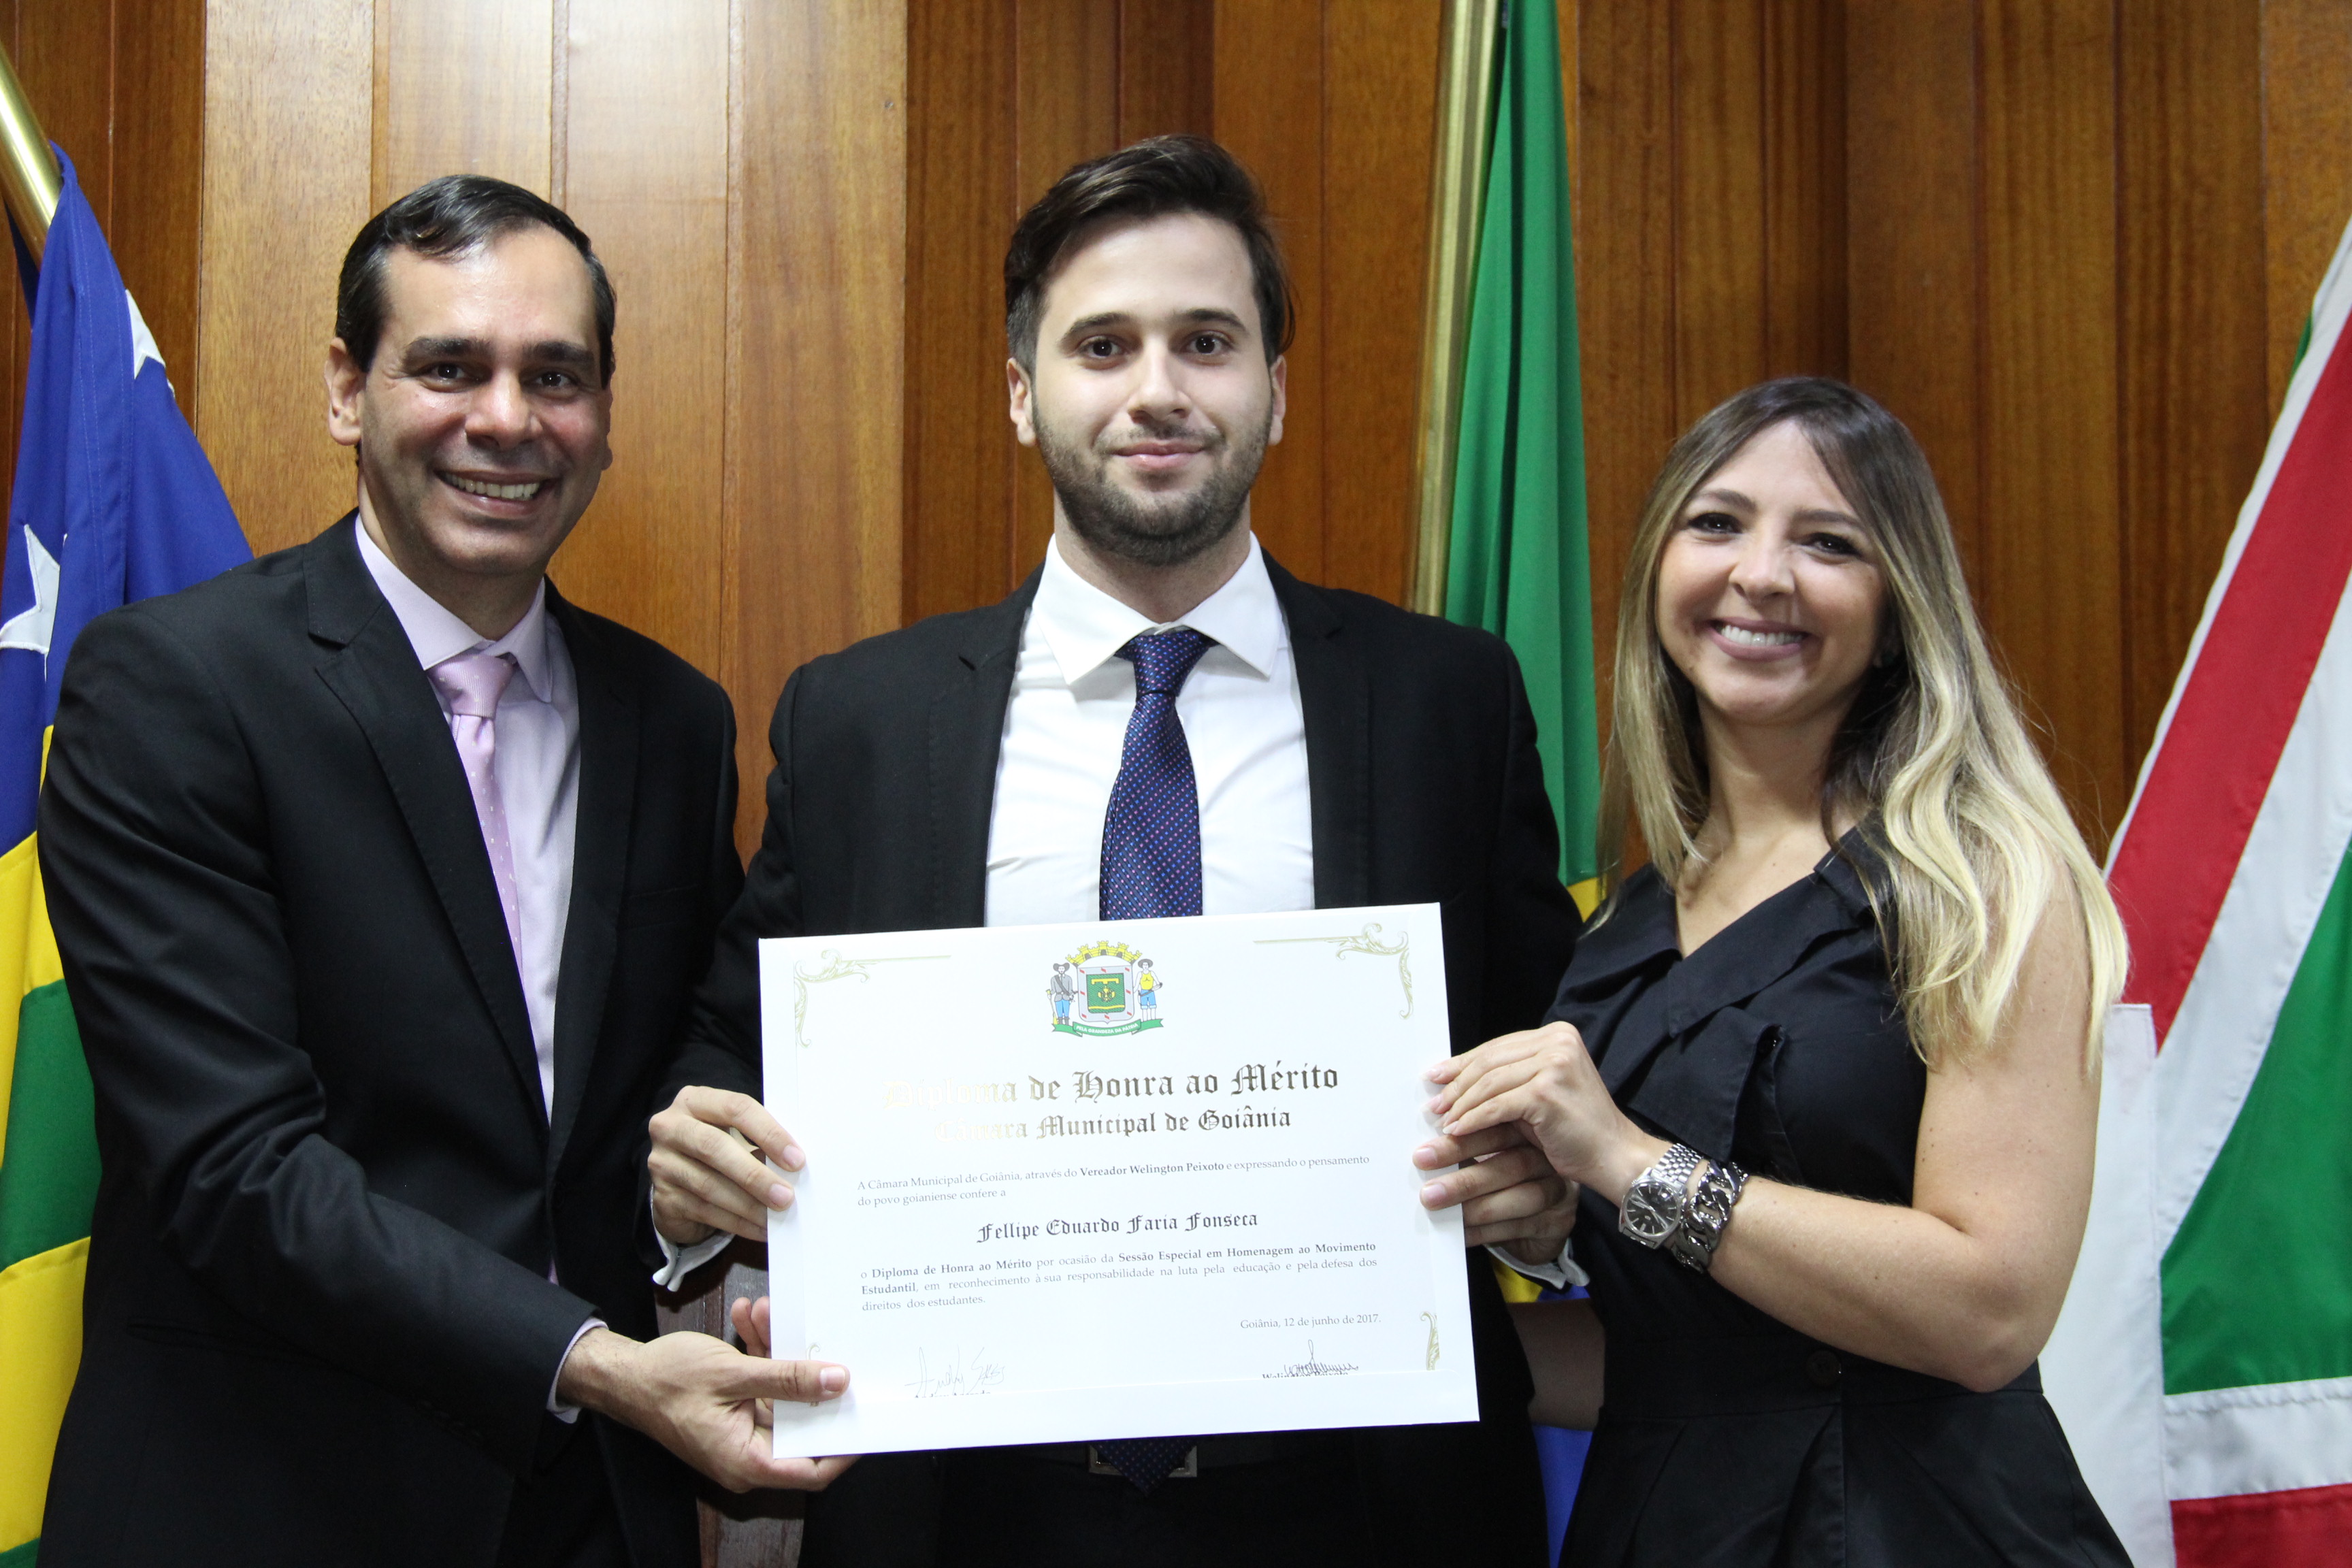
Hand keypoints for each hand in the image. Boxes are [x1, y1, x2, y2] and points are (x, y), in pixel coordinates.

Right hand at [557, 1325, 856, 1492]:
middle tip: (821, 1338)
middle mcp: (748, 1450)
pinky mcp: (736, 1406)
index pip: (812, 1469)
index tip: (867, 1412)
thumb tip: (837, 1383)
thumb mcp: (733, 1374)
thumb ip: (788, 1379)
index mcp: (747, 1460)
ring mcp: (742, 1427)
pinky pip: (761, 1381)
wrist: (621, 1373)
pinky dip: (760, 1350)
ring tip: (769, 1312)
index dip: (845, 1445)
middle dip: (807, 1374)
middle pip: (800, 1421)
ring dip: (777, 1350)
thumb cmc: (664, 1381)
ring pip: (780, 1392)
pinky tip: (752, 1316)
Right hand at [649, 1086, 802, 1245]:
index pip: (735, 1108)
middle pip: (714, 1147)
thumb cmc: (717, 1149)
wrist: (676, 1179)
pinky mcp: (662, 1197)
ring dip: (749, 1205)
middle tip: (786, 1196)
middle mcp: (671, 1127)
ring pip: (709, 1186)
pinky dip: (738, 1223)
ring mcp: (662, 1163)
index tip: (796, 1159)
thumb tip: (795, 1165)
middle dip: (754, 1174)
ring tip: (777, 1215)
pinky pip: (705, 1212)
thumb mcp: (733, 1133)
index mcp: (695, 1100)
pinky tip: (760, 1228)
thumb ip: (758, 1140)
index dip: (768, 1133)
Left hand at [1412, 1122, 1577, 1258]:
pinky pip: (1521, 1228)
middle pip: (1512, 1165)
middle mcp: (1548, 1160)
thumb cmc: (1505, 1179)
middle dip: (1466, 1180)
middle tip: (1428, 1191)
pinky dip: (1486, 1232)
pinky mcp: (1556, 1223)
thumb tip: (1423, 1150)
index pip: (1499, 1132)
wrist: (1541, 1219)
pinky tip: (1461, 1234)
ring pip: (1522, 1198)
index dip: (1463, 1141)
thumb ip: (1464, 1146)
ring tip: (1444, 1214)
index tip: (1425, 1154)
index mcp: (1530, 1133)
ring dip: (1476, 1207)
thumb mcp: (1489, 1157)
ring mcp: (1558, 1192)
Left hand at [1420, 1022, 1664, 1203]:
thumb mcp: (1540, 1092)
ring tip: (1443, 1121)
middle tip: (1434, 1102)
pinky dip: (1473, 1118)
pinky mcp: (1547, 1092)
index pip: (1497, 1047)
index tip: (1436, 1077)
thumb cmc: (1575, 1129)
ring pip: (1490, 1082)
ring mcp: (1555, 1064)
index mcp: (1557, 1035)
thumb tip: (1452, 1077)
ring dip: (1461, 1104)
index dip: (1462, 1062)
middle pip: (1490, 1060)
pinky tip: (1457, 1130)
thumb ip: (1509, 1077)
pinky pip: (1497, 1105)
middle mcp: (1558, 1041)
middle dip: (1457, 1083)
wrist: (1613, 1155)